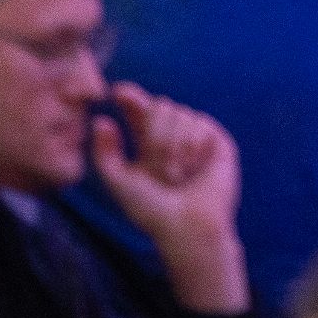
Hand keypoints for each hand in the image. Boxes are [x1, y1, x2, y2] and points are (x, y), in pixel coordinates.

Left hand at [91, 83, 246, 313]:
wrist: (187, 226)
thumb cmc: (151, 209)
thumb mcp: (118, 182)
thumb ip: (105, 152)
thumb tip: (100, 120)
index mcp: (148, 140)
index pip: (139, 107)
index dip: (130, 96)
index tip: (118, 92)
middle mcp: (172, 133)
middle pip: (160, 107)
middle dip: (155, 138)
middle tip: (160, 171)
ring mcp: (196, 134)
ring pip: (180, 114)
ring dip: (175, 149)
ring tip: (179, 175)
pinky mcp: (217, 139)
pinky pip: (200, 124)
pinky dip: (193, 149)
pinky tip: (196, 168)